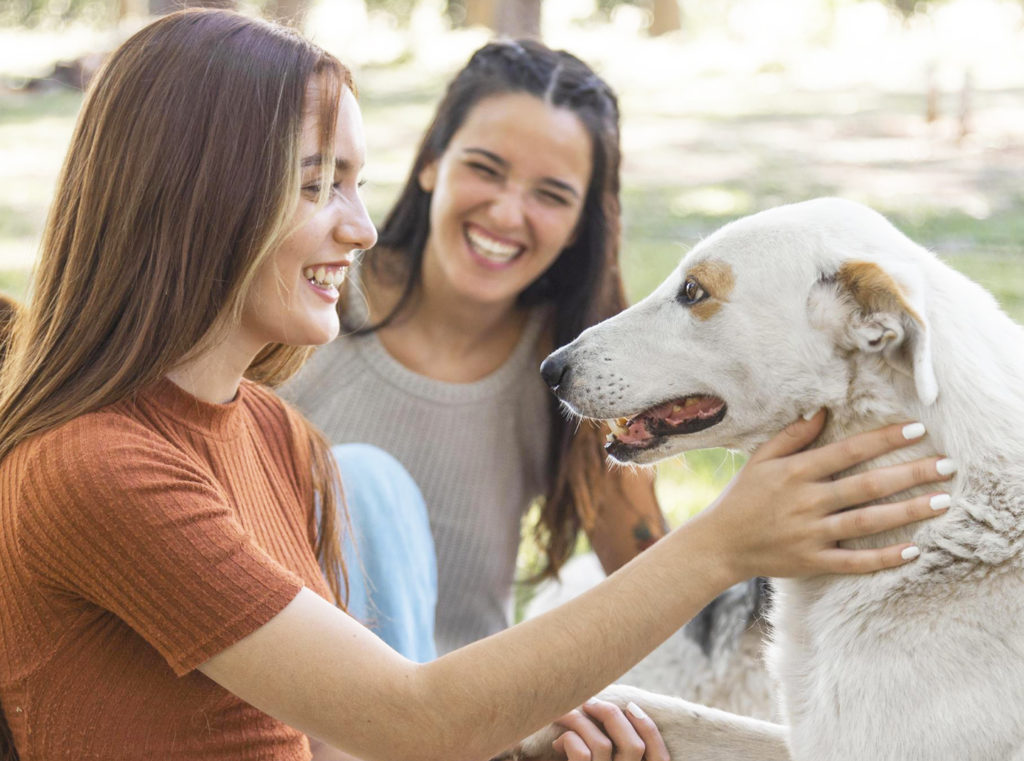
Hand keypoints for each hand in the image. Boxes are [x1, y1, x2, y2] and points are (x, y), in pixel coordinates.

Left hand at [549, 698, 668, 760]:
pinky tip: (558, 743)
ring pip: (602, 744)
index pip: (661, 759)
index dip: (650, 730)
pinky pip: (581, 754)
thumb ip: (619, 754)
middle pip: (634, 746)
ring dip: (581, 721)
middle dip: (612, 715)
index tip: (631, 706)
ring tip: (567, 715)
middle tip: (591, 703)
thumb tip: (620, 716)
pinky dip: (569, 739)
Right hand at [702, 409, 951, 580]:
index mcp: (795, 472)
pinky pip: (854, 561)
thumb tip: (822, 410)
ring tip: (941, 501)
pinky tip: (914, 550)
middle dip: (909, 474)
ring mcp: (811, 533)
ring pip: (867, 521)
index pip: (847, 452)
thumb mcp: (760, 460)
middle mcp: (806, 501)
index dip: (882, 440)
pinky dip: (883, 558)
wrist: (720, 544)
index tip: (915, 430)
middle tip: (946, 466)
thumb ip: (792, 436)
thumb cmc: (742, 497)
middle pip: (867, 485)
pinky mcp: (813, 561)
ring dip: (907, 511)